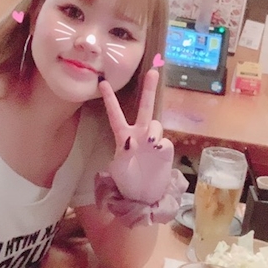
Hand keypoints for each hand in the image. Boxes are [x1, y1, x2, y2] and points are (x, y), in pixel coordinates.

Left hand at [99, 69, 174, 204]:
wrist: (144, 196)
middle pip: (144, 107)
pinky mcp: (165, 150)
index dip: (110, 99)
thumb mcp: (119, 168)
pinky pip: (164, 141)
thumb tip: (135, 138)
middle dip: (149, 89)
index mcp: (123, 136)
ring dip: (152, 130)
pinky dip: (161, 144)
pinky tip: (158, 152)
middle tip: (152, 71)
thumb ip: (125, 152)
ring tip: (150, 143)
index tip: (102, 83)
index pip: (115, 115)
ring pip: (155, 124)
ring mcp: (153, 141)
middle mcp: (139, 134)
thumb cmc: (127, 181)